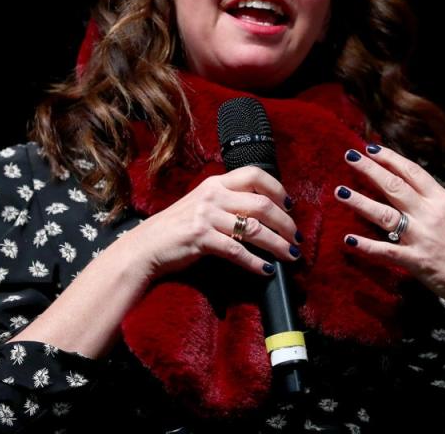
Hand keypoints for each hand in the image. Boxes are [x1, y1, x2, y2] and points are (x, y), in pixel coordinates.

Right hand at [134, 166, 301, 280]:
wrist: (147, 246)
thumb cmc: (178, 228)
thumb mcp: (203, 204)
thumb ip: (228, 201)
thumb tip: (265, 212)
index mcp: (216, 183)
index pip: (254, 174)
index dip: (277, 189)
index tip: (290, 206)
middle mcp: (213, 195)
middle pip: (262, 204)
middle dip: (285, 223)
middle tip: (296, 238)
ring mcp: (206, 215)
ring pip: (254, 229)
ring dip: (278, 244)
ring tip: (291, 255)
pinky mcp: (201, 237)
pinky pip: (237, 251)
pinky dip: (256, 263)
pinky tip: (267, 270)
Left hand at [336, 145, 444, 313]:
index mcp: (444, 201)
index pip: (412, 172)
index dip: (391, 158)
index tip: (372, 148)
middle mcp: (430, 216)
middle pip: (393, 186)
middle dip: (369, 169)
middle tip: (349, 155)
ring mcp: (421, 239)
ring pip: (384, 215)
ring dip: (359, 203)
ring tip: (339, 191)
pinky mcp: (415, 262)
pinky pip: (386, 251)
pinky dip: (367, 246)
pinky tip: (348, 238)